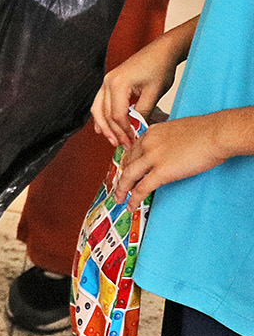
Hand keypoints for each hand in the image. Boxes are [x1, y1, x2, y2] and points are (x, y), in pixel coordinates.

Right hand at [90, 37, 182, 147]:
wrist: (162, 51)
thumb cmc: (160, 68)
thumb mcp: (154, 93)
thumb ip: (144, 112)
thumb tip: (138, 129)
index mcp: (118, 84)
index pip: (116, 115)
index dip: (124, 131)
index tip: (133, 141)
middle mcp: (107, 82)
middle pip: (104, 113)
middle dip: (113, 132)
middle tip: (122, 145)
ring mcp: (107, 81)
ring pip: (98, 109)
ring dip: (104, 126)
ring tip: (111, 139)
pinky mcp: (111, 82)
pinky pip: (101, 102)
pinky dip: (102, 115)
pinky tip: (103, 126)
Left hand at [116, 113, 235, 208]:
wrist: (216, 133)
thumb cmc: (207, 131)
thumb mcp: (179, 130)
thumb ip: (169, 140)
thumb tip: (172, 150)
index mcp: (152, 132)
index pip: (134, 149)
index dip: (129, 162)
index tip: (127, 169)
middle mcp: (147, 143)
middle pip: (128, 162)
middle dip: (122, 176)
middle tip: (120, 186)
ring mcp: (152, 157)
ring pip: (129, 176)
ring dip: (122, 190)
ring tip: (118, 199)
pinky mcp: (161, 172)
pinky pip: (142, 188)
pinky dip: (134, 199)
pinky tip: (131, 205)